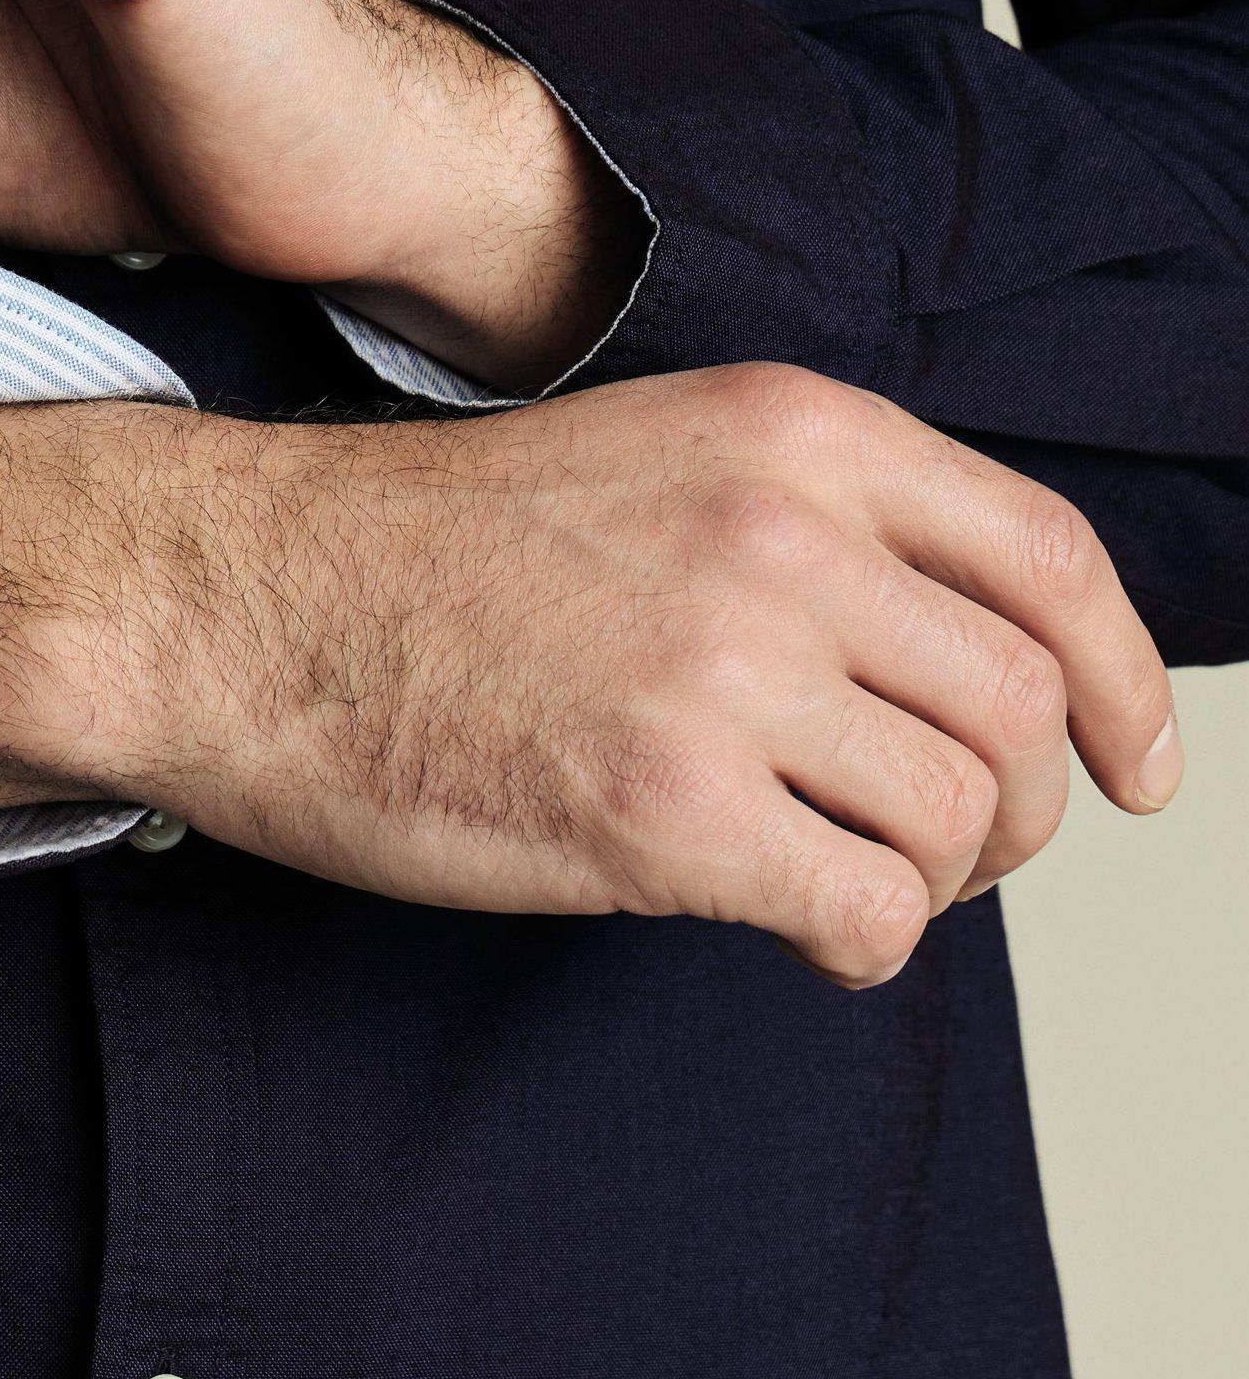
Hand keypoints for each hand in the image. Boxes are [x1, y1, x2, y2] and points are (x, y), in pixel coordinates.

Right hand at [95, 363, 1181, 983]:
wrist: (239, 600)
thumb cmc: (419, 551)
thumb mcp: (651, 455)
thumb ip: (814, 524)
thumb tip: (963, 666)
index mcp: (793, 433)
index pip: (1049, 560)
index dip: (1128, 681)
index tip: (1139, 767)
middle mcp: (785, 535)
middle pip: (1023, 711)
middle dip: (1019, 812)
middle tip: (948, 852)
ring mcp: (729, 672)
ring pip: (964, 821)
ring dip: (931, 882)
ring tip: (841, 879)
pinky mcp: (667, 812)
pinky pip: (870, 915)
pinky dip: (860, 946)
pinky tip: (790, 926)